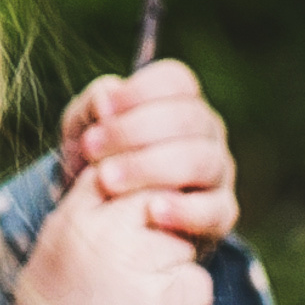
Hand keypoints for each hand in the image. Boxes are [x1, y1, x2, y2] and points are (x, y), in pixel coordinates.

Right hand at [10, 166, 215, 304]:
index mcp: (74, 216)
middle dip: (165, 223)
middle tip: (146, 261)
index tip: (141, 212)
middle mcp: (104, 231)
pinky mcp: (164, 298)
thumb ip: (87, 210)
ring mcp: (135, 261)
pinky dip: (188, 302)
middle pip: (160, 197)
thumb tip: (120, 178)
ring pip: (185, 239)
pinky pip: (198, 282)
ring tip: (143, 298)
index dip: (138, 186)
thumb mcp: (55, 247)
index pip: (119, 170)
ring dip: (177, 266)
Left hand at [57, 58, 236, 243]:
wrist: (102, 223)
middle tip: (91, 149)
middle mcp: (206, 133)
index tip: (104, 111)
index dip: (140, 91)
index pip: (177, 81)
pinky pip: (214, 211)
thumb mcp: (85, 129)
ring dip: (148, 167)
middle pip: (187, 118)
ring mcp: (218, 173)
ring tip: (107, 180)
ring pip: (199, 160)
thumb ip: (92, 106)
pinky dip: (183, 210)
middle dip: (133, 131)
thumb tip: (108, 98)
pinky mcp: (220, 214)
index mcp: (180, 103)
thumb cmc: (100, 163)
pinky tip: (152, 211)